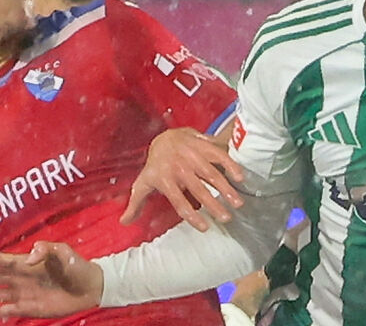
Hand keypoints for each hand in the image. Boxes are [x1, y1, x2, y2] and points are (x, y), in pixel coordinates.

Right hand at [0, 241, 101, 321]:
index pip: (0, 261)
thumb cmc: (77, 266)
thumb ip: (46, 250)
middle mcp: (20, 277)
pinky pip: (8, 311)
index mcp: (26, 262)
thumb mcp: (64, 252)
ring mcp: (23, 293)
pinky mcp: (29, 308)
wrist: (90, 287)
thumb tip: (28, 258)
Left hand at [120, 125, 244, 231]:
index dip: (191, 215)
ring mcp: (193, 155)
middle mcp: (180, 167)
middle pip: (198, 188)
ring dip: (226, 187)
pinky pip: (219, 154)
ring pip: (211, 173)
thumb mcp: (143, 182)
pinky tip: (241, 177)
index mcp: (165, 179)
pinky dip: (230, 164)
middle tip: (226, 218)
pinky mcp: (203, 145)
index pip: (179, 201)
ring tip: (238, 203)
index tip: (205, 228)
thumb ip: (136, 203)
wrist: (164, 136)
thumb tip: (124, 222)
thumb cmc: (155, 165)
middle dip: (213, 203)